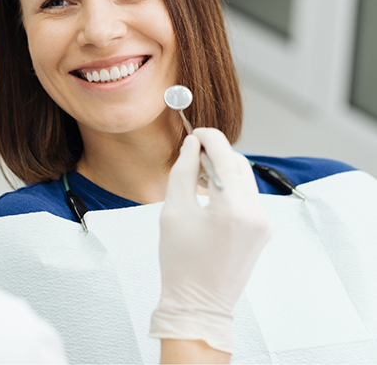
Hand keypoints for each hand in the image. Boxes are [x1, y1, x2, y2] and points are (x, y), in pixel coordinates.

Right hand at [150, 128, 271, 355]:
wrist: (199, 305)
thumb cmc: (180, 262)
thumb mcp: (174, 211)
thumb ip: (183, 171)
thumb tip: (193, 145)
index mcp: (233, 208)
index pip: (225, 155)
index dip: (209, 137)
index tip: (194, 132)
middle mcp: (256, 213)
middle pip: (239, 164)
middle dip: (216, 154)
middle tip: (191, 157)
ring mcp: (263, 223)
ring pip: (245, 179)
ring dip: (223, 171)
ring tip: (198, 179)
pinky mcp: (262, 231)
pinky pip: (248, 197)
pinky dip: (230, 189)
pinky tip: (210, 196)